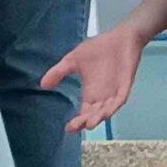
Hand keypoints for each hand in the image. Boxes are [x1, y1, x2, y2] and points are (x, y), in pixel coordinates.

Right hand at [41, 20, 148, 134]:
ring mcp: (114, 92)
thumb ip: (58, 72)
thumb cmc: (98, 49)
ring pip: (107, 110)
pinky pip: (120, 99)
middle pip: (94, 115)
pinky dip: (114, 106)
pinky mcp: (125, 86)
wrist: (119, 38)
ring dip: (100, 117)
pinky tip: (107, 111)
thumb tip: (42, 84)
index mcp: (91, 94)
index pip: (84, 113)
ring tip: (90, 124)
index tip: (68, 128)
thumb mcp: (73, 60)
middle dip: (85, 122)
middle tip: (75, 126)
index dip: (77, 122)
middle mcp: (102, 97)